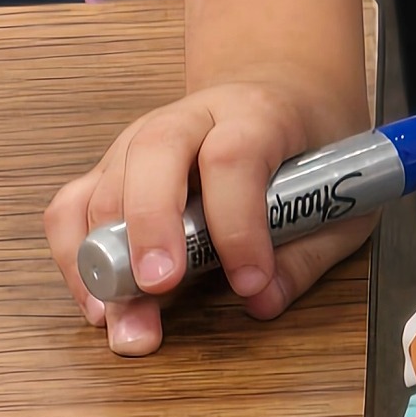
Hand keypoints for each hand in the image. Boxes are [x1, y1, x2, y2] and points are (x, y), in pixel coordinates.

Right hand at [44, 76, 372, 355]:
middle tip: (158, 287)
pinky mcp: (110, 168)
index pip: (235, 157)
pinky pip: (73, 208)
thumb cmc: (312, 149)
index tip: (250, 282)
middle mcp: (190, 117)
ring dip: (103, 261)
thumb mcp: (343, 195)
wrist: (279, 94)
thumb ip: (308, 251)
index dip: (238, 222)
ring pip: (102, 186)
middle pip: (153, 155)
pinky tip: (98, 304)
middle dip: (150, 225)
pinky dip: (75, 257)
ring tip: (121, 322)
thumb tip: (262, 303)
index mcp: (257, 114)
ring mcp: (139, 140)